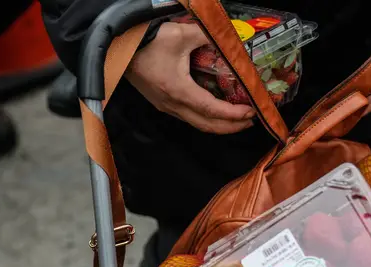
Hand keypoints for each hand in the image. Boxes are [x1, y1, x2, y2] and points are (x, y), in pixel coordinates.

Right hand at [125, 22, 255, 133]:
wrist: (119, 46)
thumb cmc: (147, 41)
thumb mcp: (181, 35)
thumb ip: (208, 36)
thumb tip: (228, 39)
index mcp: (179, 90)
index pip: (212, 110)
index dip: (233, 114)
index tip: (250, 112)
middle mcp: (172, 104)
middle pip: (206, 125)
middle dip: (230, 126)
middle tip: (250, 121)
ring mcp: (166, 106)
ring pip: (197, 124)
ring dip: (218, 125)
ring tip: (237, 120)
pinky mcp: (162, 103)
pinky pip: (188, 117)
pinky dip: (205, 118)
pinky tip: (215, 112)